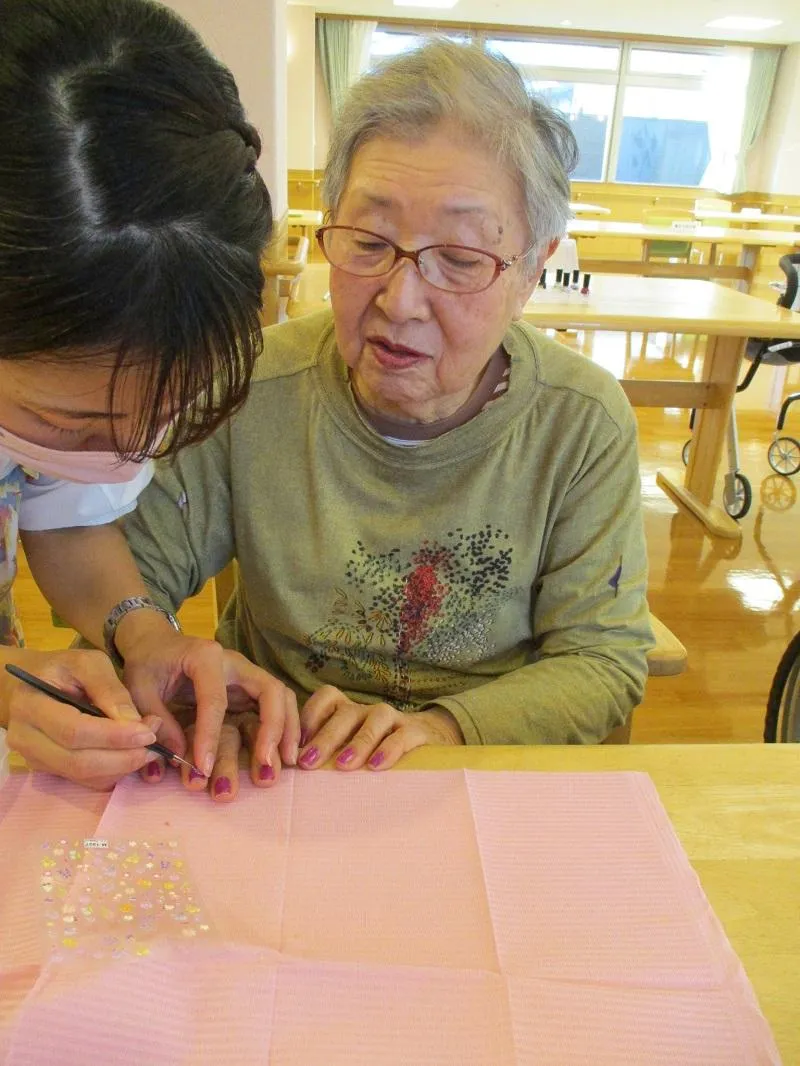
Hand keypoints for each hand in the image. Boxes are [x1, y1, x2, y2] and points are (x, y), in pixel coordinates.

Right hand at [1, 648, 160, 790]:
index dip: (114, 736)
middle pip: (78, 762)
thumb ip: (109, 688)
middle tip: (155, 745)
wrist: (31, 685)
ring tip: (150, 749)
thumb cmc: (62, 669)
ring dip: (122, 767)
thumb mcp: (86, 663)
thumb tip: (134, 722)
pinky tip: (131, 754)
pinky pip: (84, 780)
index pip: (75, 731)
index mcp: (30, 705)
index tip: (149, 731)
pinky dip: (113, 772)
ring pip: (83, 776)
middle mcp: (24, 738)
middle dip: (123, 757)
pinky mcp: (47, 770)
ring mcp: (34, 758)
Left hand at [118, 621, 300, 783]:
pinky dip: (285, 726)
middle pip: (270, 690)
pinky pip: (277, 703)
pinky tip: (284, 751)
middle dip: (273, 727)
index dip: (210, 735)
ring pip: (282, 696)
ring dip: (288, 728)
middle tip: (267, 763)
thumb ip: (157, 719)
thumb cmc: (147, 663)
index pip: (215, 699)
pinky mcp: (249, 687)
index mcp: (205, 656)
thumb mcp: (139, 688)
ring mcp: (246, 674)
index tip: (203, 768)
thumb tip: (179, 756)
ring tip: (287, 761)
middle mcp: (235, 662)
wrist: (156, 643)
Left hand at [297, 685, 463, 771]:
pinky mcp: (416, 732)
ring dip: (357, 742)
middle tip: (308, 763)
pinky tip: (377, 766)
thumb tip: (292, 773)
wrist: (429, 742)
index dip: (309, 716)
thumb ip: (326, 756)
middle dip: (325, 737)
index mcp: (348, 711)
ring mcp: (393, 719)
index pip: (326, 698)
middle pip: (345, 714)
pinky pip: (403, 735)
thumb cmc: (376, 752)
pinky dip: (390, 749)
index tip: (296, 746)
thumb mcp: (349, 750)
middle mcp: (367, 711)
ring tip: (343, 765)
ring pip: (375, 719)